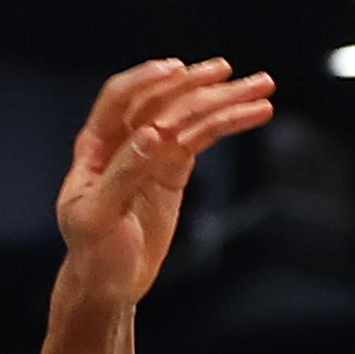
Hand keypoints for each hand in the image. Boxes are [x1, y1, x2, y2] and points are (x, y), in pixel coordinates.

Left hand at [54, 58, 277, 303]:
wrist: (109, 283)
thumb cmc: (92, 253)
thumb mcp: (97, 217)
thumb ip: (124, 173)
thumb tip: (152, 133)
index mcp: (95, 146)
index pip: (119, 99)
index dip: (146, 81)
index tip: (178, 70)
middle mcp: (124, 139)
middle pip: (164, 101)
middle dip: (199, 86)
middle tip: (234, 74)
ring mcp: (153, 152)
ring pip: (191, 117)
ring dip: (226, 100)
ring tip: (262, 87)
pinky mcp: (175, 168)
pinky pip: (203, 138)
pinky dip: (228, 124)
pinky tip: (252, 112)